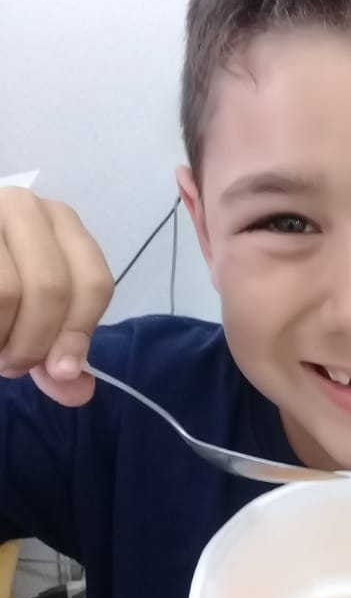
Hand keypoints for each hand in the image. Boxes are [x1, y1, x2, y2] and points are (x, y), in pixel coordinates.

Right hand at [0, 188, 112, 403]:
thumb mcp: (31, 316)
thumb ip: (56, 353)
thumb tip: (79, 391)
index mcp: (61, 223)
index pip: (94, 282)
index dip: (79, 333)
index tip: (60, 371)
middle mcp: (26, 206)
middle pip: (52, 288)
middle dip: (34, 343)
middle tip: (13, 367)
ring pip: (8, 292)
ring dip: (1, 339)